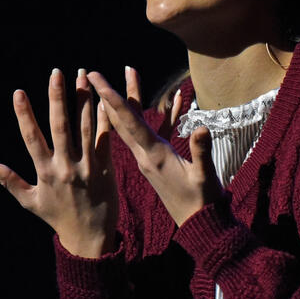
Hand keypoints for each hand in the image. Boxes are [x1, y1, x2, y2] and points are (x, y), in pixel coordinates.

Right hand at [0, 68, 116, 257]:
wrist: (90, 237)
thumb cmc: (57, 217)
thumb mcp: (29, 201)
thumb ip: (8, 179)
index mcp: (45, 172)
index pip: (32, 138)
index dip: (24, 115)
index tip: (18, 92)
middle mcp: (66, 166)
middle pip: (60, 126)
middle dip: (57, 97)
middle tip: (56, 72)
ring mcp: (88, 166)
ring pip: (85, 127)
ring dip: (83, 99)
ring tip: (82, 75)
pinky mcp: (107, 167)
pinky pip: (105, 138)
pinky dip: (104, 118)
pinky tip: (103, 98)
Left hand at [86, 66, 220, 226]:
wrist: (198, 226)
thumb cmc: (201, 203)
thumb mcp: (204, 177)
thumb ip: (202, 152)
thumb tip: (201, 127)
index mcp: (152, 156)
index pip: (129, 122)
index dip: (113, 98)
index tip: (96, 79)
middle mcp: (146, 155)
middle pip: (124, 119)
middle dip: (112, 94)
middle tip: (95, 72)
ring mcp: (151, 158)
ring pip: (136, 124)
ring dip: (132, 100)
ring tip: (129, 74)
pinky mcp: (160, 161)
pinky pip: (158, 133)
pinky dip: (164, 115)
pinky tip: (176, 100)